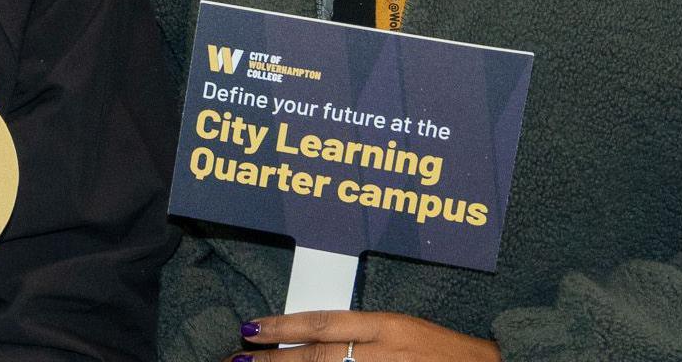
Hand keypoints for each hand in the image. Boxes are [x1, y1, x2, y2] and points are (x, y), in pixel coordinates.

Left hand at [229, 311, 498, 361]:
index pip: (324, 322)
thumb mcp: (400, 332)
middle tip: (238, 361)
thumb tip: (306, 340)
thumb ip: (358, 334)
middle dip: (274, 361)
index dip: (283, 326)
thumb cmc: (443, 352)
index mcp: (388, 326)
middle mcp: (387, 353)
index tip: (250, 328)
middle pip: (318, 357)